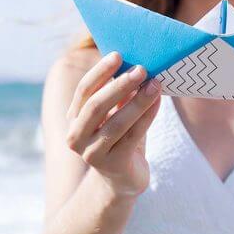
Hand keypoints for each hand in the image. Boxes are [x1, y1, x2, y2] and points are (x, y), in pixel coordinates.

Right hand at [64, 51, 161, 198]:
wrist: (122, 179)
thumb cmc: (120, 137)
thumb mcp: (115, 113)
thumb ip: (119, 93)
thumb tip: (135, 62)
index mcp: (74, 119)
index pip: (84, 91)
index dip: (100, 72)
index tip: (118, 55)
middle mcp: (77, 137)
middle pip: (96, 106)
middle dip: (119, 85)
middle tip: (141, 69)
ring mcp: (93, 153)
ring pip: (117, 122)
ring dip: (138, 101)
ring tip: (156, 84)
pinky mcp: (115, 164)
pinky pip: (133, 136)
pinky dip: (147, 117)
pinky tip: (158, 102)